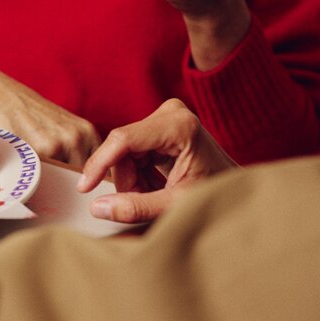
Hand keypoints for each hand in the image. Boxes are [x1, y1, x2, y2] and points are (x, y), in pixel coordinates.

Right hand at [77, 99, 237, 222]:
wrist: (235, 190)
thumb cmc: (214, 195)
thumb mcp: (174, 205)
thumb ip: (136, 207)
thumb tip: (97, 207)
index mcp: (179, 126)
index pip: (123, 140)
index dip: (99, 164)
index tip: (84, 188)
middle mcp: (171, 113)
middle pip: (123, 149)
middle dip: (127, 181)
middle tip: (146, 202)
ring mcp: (165, 117)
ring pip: (124, 153)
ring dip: (132, 180)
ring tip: (155, 195)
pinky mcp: (160, 125)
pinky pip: (132, 152)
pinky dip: (138, 174)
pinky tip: (156, 185)